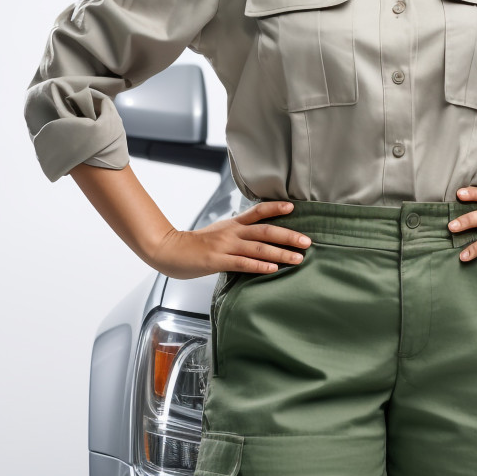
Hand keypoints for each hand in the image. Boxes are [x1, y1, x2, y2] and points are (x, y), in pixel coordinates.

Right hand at [150, 200, 311, 279]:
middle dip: (288, 236)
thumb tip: (259, 233)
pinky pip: (242, 263)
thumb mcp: (220, 232)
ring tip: (297, 258)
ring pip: (258, 248)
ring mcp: (225, 246)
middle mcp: (232, 232)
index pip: (258, 211)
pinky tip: (272, 269)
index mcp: (233, 223)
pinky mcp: (217, 261)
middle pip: (265, 230)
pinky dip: (259, 266)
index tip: (294, 206)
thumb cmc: (197, 244)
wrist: (169, 250)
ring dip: (280, 253)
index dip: (276, 207)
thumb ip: (239, 232)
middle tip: (307, 241)